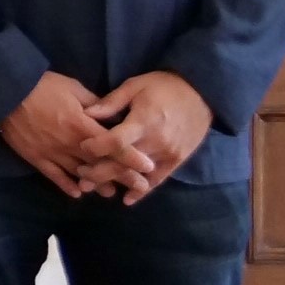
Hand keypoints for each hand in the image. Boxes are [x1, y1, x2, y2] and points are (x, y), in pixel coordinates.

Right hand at [0, 70, 153, 199]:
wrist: (6, 93)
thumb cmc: (42, 86)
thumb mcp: (73, 87)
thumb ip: (94, 103)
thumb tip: (110, 114)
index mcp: (81, 125)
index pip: (112, 145)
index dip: (131, 157)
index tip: (148, 166)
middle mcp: (70, 144)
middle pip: (100, 164)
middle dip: (121, 176)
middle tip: (140, 187)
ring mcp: (52, 153)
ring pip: (80, 174)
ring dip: (97, 185)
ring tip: (112, 194)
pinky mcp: (36, 158)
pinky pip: (54, 176)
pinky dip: (66, 186)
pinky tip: (77, 194)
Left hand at [83, 71, 214, 204]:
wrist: (202, 92)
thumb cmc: (164, 86)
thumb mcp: (135, 85)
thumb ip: (112, 102)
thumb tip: (87, 113)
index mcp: (144, 121)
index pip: (116, 141)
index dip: (96, 146)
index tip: (82, 146)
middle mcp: (156, 142)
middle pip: (123, 163)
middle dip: (99, 172)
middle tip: (81, 177)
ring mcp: (168, 154)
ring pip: (137, 174)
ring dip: (116, 182)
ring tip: (95, 187)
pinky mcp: (177, 160)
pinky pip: (158, 180)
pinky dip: (142, 190)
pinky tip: (127, 199)